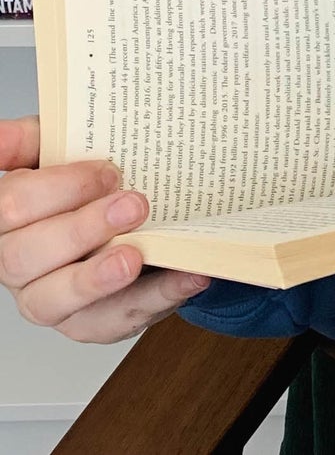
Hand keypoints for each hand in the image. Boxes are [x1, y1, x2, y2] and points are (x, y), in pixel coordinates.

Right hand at [0, 116, 208, 342]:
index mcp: (10, 220)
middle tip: (134, 205)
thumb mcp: (64, 149)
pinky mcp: (94, 323)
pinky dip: (159, 297)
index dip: (59, 188)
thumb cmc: (93, 184)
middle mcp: (21, 264)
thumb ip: (33, 138)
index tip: (110, 170)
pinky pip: (118, 320)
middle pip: (25, 257)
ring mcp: (54, 299)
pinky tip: (190, 275)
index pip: (10, 208)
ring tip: (135, 256)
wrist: (137, 217)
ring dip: (97, 278)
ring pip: (55, 300)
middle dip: (81, 229)